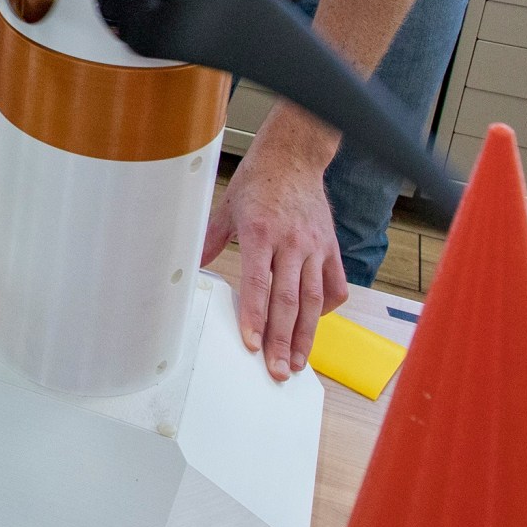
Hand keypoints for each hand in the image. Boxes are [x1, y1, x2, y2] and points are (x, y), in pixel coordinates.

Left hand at [202, 134, 347, 380]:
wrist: (294, 155)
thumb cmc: (260, 180)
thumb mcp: (227, 207)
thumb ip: (211, 240)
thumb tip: (192, 266)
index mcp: (262, 232)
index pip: (258, 284)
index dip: (254, 317)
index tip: (251, 345)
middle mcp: (292, 242)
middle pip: (288, 300)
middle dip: (282, 340)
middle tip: (278, 370)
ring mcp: (314, 246)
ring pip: (312, 299)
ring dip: (305, 334)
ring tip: (297, 362)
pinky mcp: (330, 246)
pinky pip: (335, 284)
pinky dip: (328, 307)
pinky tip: (316, 324)